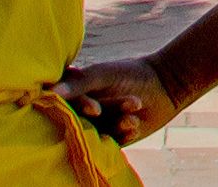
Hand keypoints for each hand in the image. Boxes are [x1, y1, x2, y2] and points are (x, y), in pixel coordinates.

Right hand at [52, 60, 182, 142]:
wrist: (164, 83)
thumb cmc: (131, 74)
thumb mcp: (104, 74)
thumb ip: (80, 83)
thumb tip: (53, 91)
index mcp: (74, 95)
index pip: (63, 108)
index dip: (79, 110)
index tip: (96, 110)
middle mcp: (81, 113)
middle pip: (81, 123)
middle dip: (105, 116)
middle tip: (131, 104)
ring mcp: (95, 127)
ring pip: (96, 135)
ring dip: (116, 126)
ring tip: (134, 114)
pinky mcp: (110, 139)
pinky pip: (110, 144)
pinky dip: (123, 135)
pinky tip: (136, 124)